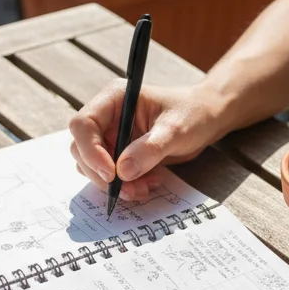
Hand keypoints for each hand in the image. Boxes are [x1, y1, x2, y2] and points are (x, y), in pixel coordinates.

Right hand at [69, 80, 223, 199]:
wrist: (207, 120)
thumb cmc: (193, 113)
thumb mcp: (175, 130)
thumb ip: (149, 149)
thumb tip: (122, 172)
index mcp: (114, 99)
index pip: (83, 124)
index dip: (91, 151)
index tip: (111, 175)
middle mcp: (107, 116)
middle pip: (82, 149)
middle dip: (103, 174)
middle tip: (129, 190)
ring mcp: (112, 135)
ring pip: (93, 166)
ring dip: (115, 184)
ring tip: (145, 188)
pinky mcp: (120, 153)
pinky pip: (110, 175)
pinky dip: (125, 185)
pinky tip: (148, 184)